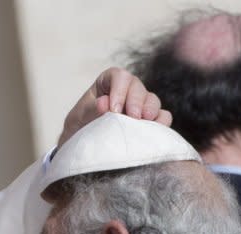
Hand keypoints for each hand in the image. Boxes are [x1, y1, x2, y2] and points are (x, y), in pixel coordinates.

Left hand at [58, 67, 172, 146]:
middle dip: (136, 102)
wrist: (84, 151)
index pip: (119, 76)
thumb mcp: (77, 119)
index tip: (114, 110)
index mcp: (108, 83)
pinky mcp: (150, 122)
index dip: (119, 90)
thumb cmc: (79, 130)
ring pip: (152, 100)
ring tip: (144, 123)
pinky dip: (161, 123)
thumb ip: (90, 110)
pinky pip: (163, 117)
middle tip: (133, 118)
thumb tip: (105, 103)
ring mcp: (140, 106)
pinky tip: (154, 132)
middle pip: (138, 87)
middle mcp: (127, 91)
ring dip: (150, 111)